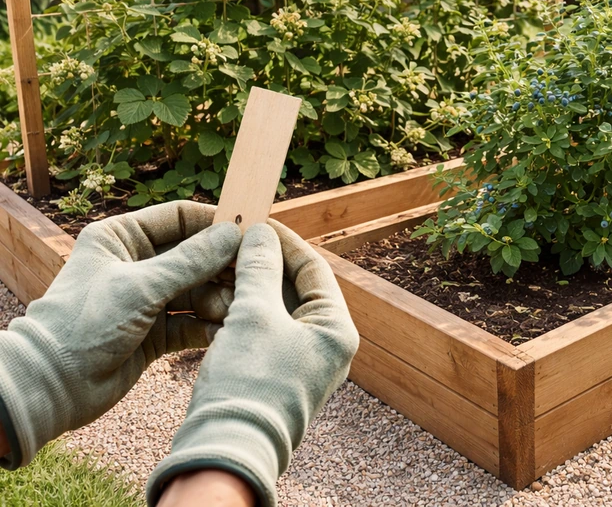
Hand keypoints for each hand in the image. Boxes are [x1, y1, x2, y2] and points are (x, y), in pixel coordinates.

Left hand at [0, 202, 240, 468]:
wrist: (51, 387)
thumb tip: (233, 235)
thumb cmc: (83, 325)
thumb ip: (190, 261)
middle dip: (223, 267)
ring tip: (233, 310)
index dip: (214, 223)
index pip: (179, 217)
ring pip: (199, 289)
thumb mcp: (140, 286)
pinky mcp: (156, 332)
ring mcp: (148, 299)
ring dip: (218, 299)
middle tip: (251, 276)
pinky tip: (226, 331)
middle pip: (195, 255)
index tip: (249, 232)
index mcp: (122, 238)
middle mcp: (137, 264)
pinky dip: (210, 325)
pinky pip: (193, 321)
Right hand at [147, 220, 358, 506]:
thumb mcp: (254, 315)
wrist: (224, 451)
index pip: (314, 269)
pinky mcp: (274, 378)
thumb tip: (260, 233)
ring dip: (247, 289)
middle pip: (295, 289)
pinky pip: (261, 333)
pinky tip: (214, 303)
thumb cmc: (248, 383)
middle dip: (262, 265)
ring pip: (274, 310)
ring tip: (218, 269)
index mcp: (337, 330)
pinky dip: (240, 315)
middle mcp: (326, 347)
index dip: (284, 242)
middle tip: (232, 243)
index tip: (257, 222)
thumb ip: (259, 268)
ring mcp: (301, 364)